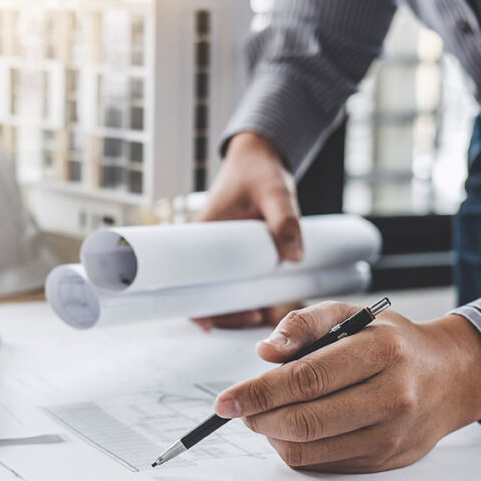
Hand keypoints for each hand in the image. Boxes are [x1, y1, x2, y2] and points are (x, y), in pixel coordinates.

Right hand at [195, 132, 302, 329]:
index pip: (186, 278)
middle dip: (226, 313)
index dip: (194, 304)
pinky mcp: (234, 252)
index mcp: (203, 231)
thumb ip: (285, 221)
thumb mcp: (275, 192)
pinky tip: (264, 304)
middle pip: (204, 291)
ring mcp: (219, 250)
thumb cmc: (258, 170)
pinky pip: (232, 280)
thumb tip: (294, 257)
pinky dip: (244, 295)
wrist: (259, 156)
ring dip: (237, 307)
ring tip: (264, 315)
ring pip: (219, 290)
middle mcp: (205, 245)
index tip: (207, 324)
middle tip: (256, 318)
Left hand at [213, 301, 480, 472]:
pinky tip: (293, 429)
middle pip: (306, 421)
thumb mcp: (352, 314)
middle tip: (239, 409)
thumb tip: (265, 353)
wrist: (451, 377)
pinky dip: (297, 449)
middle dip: (259, 418)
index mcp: (382, 352)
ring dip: (273, 436)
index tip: (226, 400)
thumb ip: (304, 324)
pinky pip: (324, 464)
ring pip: (310, 449)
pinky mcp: (385, 460)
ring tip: (266, 416)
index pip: (307, 379)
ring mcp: (391, 435)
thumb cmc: (393, 342)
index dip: (259, 392)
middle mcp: (392, 396)